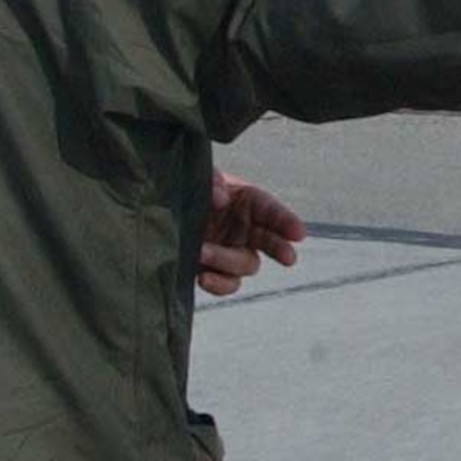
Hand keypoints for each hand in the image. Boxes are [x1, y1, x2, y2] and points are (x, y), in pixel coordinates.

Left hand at [199, 170, 306, 297]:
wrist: (161, 207)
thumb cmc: (189, 186)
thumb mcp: (200, 176)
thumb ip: (212, 182)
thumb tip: (221, 200)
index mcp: (247, 200)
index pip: (271, 210)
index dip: (285, 221)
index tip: (298, 233)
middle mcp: (245, 227)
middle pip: (270, 241)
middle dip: (280, 249)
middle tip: (289, 258)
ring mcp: (231, 251)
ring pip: (246, 265)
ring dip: (228, 261)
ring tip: (202, 251)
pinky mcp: (213, 269)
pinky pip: (226, 283)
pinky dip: (219, 284)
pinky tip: (203, 277)